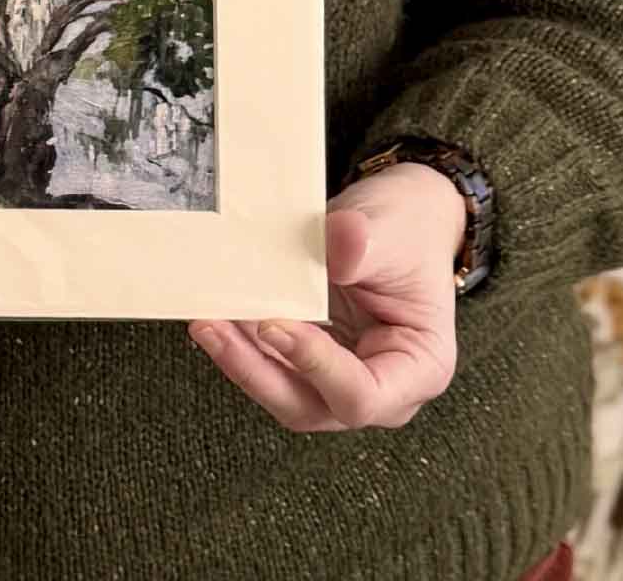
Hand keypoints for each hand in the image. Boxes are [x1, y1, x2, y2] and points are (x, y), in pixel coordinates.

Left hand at [188, 163, 462, 431]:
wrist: (405, 216)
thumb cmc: (409, 228)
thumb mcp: (393, 231)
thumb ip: (365, 244)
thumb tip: (337, 247)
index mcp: (418, 369)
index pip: (362, 394)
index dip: (315, 367)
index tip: (276, 325)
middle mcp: (380, 387)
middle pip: (311, 405)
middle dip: (257, 372)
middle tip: (215, 330)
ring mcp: (339, 377)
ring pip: (283, 389)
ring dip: (240, 359)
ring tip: (205, 320)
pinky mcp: (309, 358)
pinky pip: (271, 361)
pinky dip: (242, 342)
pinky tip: (215, 314)